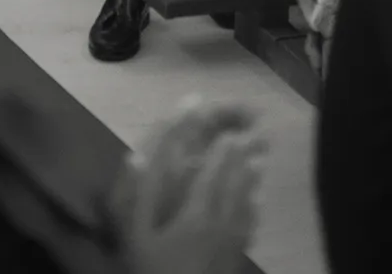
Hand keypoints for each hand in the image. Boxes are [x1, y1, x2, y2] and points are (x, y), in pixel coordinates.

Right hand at [112, 99, 263, 273]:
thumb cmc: (151, 271)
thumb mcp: (136, 235)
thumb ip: (138, 194)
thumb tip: (136, 155)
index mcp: (197, 212)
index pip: (214, 172)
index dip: (222, 150)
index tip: (230, 132)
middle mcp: (221, 224)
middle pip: (236, 184)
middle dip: (242, 159)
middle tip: (249, 137)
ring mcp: (232, 244)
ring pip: (246, 204)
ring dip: (251, 180)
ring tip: (256, 162)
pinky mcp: (235, 261)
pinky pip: (249, 227)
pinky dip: (254, 210)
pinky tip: (256, 204)